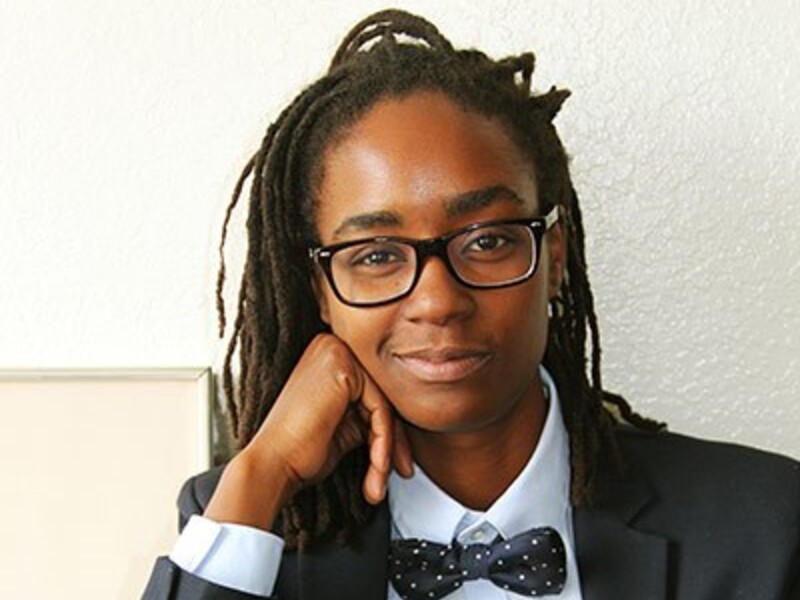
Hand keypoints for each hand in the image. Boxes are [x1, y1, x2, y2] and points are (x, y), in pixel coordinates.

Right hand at [204, 333, 412, 530]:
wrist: (273, 466)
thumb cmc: (300, 451)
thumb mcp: (346, 426)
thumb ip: (369, 412)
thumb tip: (404, 420)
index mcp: (329, 356)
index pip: (374, 393)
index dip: (389, 432)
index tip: (397, 463)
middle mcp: (331, 346)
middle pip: (382, 395)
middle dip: (395, 440)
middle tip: (402, 471)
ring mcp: (336, 352)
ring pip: (384, 404)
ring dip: (387, 449)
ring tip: (379, 481)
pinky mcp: (342, 368)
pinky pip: (380, 408)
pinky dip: (383, 443)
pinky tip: (377, 468)